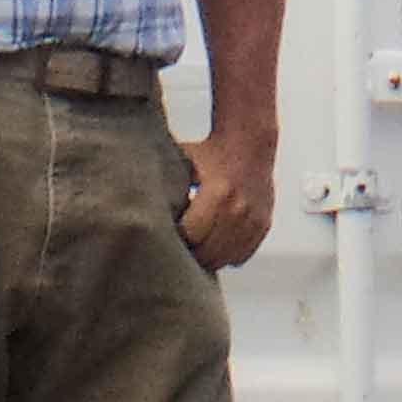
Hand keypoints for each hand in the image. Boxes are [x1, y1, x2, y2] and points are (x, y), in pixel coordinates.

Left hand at [177, 127, 276, 272]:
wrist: (249, 142)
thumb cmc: (209, 152)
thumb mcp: (183, 161)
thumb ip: (164, 182)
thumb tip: (138, 205)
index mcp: (218, 194)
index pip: (190, 235)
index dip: (175, 239)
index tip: (166, 235)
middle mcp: (239, 210)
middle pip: (208, 253)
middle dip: (190, 254)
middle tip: (177, 248)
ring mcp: (253, 220)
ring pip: (225, 259)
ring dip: (208, 259)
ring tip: (194, 248)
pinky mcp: (263, 226)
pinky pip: (241, 256)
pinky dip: (227, 256)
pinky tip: (215, 245)